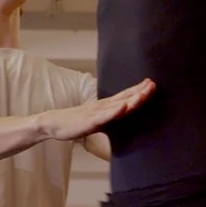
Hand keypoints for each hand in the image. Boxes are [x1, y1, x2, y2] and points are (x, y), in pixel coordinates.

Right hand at [39, 79, 155, 140]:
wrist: (53, 123)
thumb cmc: (74, 122)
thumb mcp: (95, 118)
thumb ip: (108, 116)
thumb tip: (120, 116)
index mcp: (105, 106)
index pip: (124, 96)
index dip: (138, 90)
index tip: (150, 83)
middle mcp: (103, 106)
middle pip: (125, 98)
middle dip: (140, 92)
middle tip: (152, 84)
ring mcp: (97, 113)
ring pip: (117, 106)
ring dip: (131, 99)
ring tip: (144, 93)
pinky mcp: (90, 121)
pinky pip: (104, 116)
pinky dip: (115, 111)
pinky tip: (123, 107)